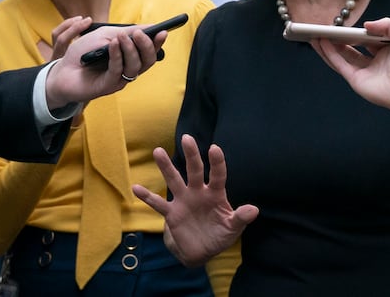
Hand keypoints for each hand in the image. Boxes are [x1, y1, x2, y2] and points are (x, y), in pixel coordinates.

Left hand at [44, 22, 166, 108]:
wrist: (61, 69)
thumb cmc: (83, 52)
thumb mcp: (105, 35)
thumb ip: (126, 32)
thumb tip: (149, 27)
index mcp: (130, 58)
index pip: (150, 52)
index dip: (157, 43)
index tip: (163, 31)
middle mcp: (128, 70)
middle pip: (147, 61)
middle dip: (147, 46)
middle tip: (140, 34)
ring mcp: (119, 79)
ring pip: (135, 67)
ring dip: (130, 49)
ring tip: (121, 37)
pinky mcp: (108, 86)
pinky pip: (118, 71)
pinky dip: (117, 56)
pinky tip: (112, 45)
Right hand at [132, 135, 258, 266]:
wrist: (202, 251)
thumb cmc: (220, 235)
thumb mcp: (233, 228)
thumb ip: (240, 218)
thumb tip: (254, 210)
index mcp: (216, 194)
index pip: (218, 175)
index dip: (217, 162)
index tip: (214, 148)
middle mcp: (198, 192)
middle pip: (195, 170)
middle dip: (191, 155)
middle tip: (186, 138)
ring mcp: (184, 201)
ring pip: (174, 180)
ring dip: (166, 167)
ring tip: (158, 151)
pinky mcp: (172, 213)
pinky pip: (158, 204)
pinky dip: (147, 197)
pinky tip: (135, 188)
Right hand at [313, 18, 389, 109]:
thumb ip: (387, 24)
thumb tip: (365, 26)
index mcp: (383, 52)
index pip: (365, 40)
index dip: (353, 34)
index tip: (343, 26)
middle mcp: (371, 62)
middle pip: (349, 49)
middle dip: (336, 40)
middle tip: (324, 31)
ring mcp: (362, 72)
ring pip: (341, 57)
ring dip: (328, 47)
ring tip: (315, 36)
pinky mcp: (354, 79)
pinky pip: (339, 64)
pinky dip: (329, 54)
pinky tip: (321, 43)